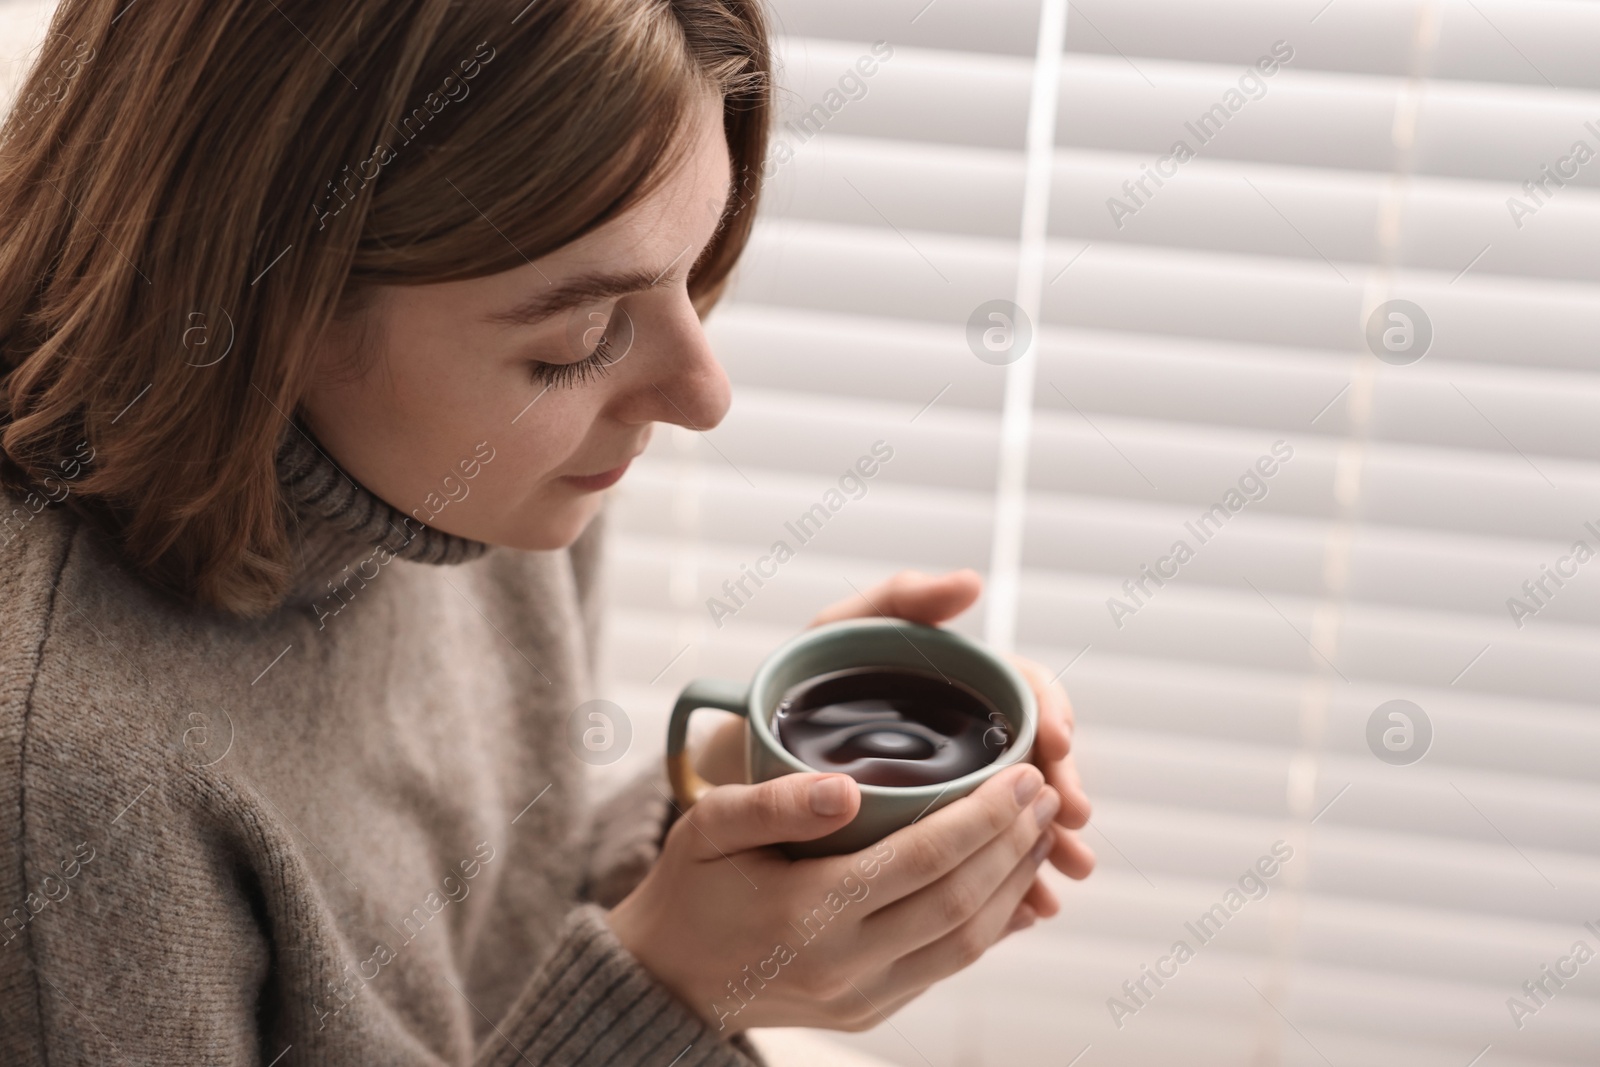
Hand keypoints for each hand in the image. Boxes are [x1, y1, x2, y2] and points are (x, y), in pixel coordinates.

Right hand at [605, 761, 1058, 1032]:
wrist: (668, 978)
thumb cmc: (690, 888)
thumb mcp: (706, 828)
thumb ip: (772, 803)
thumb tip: (845, 786)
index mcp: (806, 913)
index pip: (921, 860)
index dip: (981, 816)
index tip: (1020, 774)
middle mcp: (844, 965)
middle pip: (959, 901)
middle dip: (1013, 842)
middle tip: (1045, 790)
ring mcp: (864, 997)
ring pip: (968, 941)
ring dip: (1014, 881)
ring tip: (1040, 828)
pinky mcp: (874, 1010)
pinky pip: (951, 964)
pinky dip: (993, 921)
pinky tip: (1012, 879)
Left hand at [808, 569, 1095, 928]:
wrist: (746, 759)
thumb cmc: (795, 683)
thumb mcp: (840, 630)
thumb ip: (899, 599)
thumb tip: (972, 583)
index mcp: (959, 681)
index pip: (1026, 690)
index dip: (1050, 712)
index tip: (1055, 743)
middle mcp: (968, 732)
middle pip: (1035, 757)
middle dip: (1060, 789)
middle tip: (1072, 819)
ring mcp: (957, 786)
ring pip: (1019, 815)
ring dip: (1048, 845)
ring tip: (1065, 877)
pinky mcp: (938, 835)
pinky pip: (987, 859)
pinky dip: (1013, 883)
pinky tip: (1031, 910)